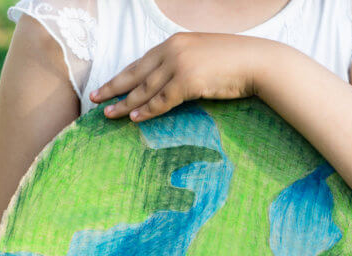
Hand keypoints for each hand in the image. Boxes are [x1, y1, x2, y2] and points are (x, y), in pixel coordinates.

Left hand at [90, 32, 269, 121]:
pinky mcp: (188, 81)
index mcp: (174, 42)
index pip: (141, 61)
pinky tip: (134, 118)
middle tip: (94, 99)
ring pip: (144, 89)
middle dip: (113, 87)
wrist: (258, 63)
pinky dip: (147, 110)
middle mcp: (172, 50)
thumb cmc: (234, 63)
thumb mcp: (202, 56)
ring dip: (125, 103)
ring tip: (109, 114)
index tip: (106, 85)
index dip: (122, 75)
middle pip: (135, 73)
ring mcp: (179, 65)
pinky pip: (161, 100)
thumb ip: (183, 64)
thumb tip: (169, 83)